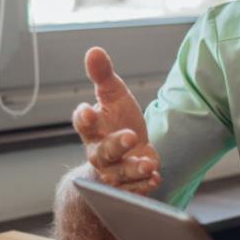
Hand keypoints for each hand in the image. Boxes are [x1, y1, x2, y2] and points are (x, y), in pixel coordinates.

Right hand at [72, 47, 160, 194]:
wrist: (127, 152)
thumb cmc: (118, 120)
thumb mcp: (114, 95)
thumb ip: (103, 76)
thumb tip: (94, 50)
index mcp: (93, 128)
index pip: (83, 123)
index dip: (84, 117)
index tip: (89, 110)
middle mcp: (99, 152)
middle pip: (101, 152)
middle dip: (115, 145)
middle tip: (130, 136)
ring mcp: (113, 171)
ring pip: (118, 174)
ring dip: (133, 169)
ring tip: (148, 163)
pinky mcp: (128, 185)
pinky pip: (133, 189)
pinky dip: (144, 185)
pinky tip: (155, 177)